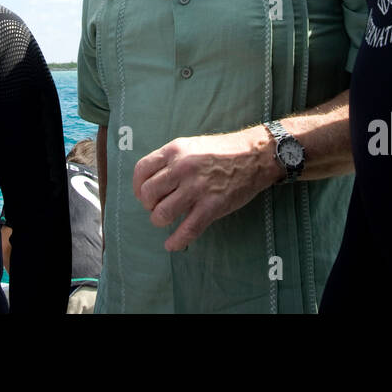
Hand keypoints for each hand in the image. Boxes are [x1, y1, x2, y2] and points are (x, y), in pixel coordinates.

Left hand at [132, 127, 279, 251]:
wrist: (254, 156)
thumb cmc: (221, 151)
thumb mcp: (190, 146)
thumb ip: (170, 160)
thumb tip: (150, 182)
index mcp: (175, 150)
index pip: (141, 171)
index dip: (137, 187)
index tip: (142, 195)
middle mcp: (182, 168)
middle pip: (148, 194)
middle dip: (148, 205)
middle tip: (156, 207)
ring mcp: (197, 188)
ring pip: (162, 213)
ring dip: (160, 221)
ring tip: (166, 220)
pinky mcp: (212, 206)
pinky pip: (187, 230)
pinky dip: (176, 242)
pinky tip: (172, 245)